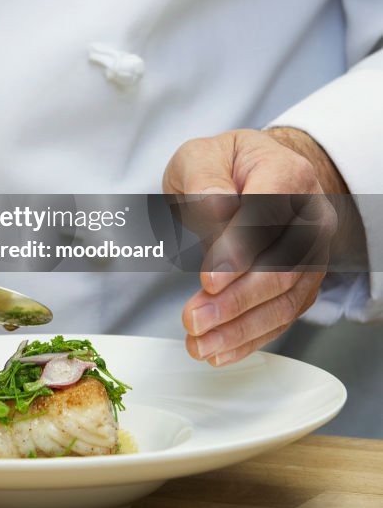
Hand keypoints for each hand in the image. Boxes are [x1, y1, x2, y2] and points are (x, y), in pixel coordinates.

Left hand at [163, 128, 348, 365]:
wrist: (250, 178)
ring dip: (241, 327)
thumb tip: (217, 208)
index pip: (268, 214)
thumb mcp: (200, 157)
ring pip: (286, 298)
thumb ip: (204, 179)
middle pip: (283, 265)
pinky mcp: (304, 282)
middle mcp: (310, 215)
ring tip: (201, 343)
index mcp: (286, 173)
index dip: (241, 249)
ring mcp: (313, 252)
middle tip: (195, 319)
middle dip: (237, 299)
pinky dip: (251, 337)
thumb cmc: (223, 168)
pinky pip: (283, 315)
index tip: (209, 279)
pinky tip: (220, 350)